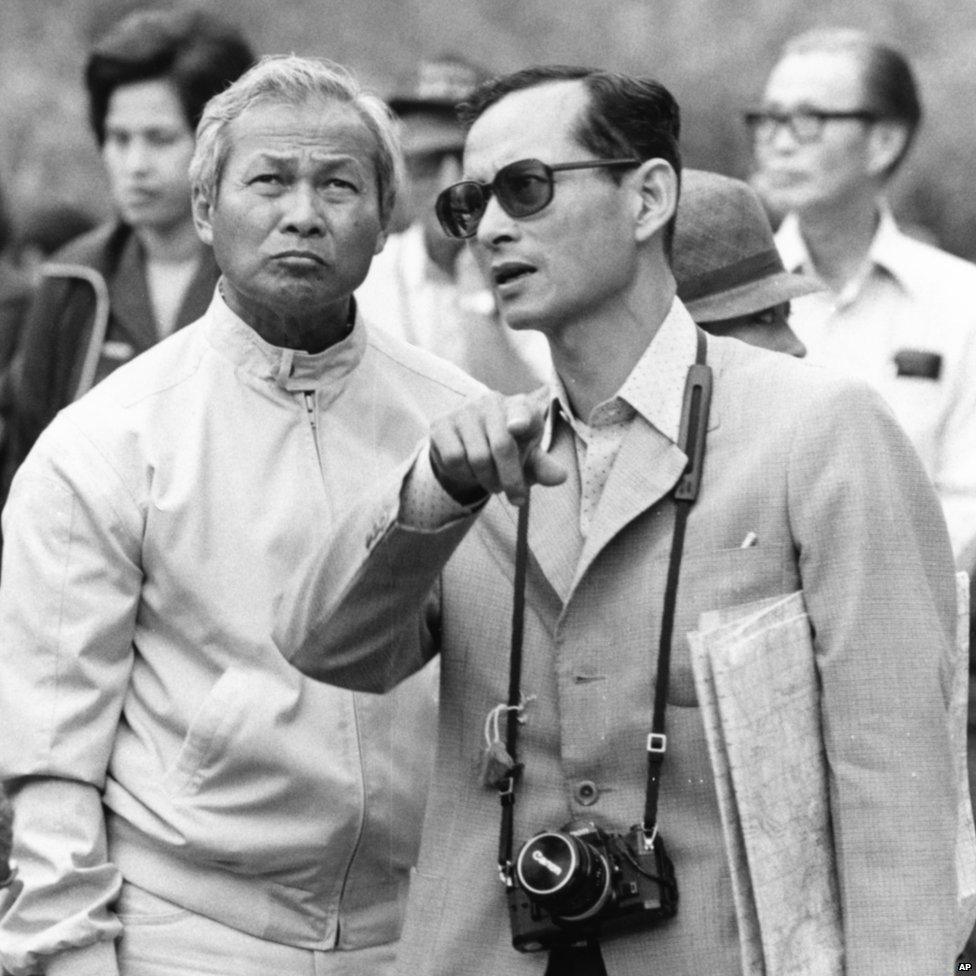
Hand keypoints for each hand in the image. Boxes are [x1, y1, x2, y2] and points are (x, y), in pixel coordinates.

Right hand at [429, 391, 566, 505]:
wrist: (468, 450)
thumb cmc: (507, 452)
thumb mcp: (528, 461)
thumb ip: (542, 467)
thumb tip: (560, 477)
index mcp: (519, 407)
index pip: (521, 411)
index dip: (520, 419)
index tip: (518, 428)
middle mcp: (491, 402)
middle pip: (502, 446)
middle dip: (511, 479)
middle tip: (516, 499)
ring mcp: (464, 411)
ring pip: (477, 457)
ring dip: (487, 480)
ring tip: (492, 482)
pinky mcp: (441, 424)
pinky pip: (454, 459)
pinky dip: (464, 474)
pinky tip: (469, 471)